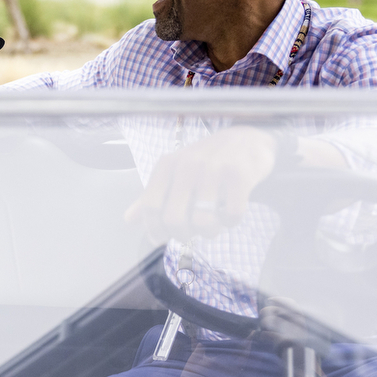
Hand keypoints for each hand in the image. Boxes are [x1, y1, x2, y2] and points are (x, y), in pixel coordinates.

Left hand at [125, 126, 275, 241]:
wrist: (247, 140)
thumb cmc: (206, 162)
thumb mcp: (175, 173)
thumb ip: (153, 196)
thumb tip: (129, 219)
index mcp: (167, 165)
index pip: (150, 206)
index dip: (155, 228)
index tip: (163, 237)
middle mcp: (187, 165)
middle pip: (173, 219)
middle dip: (183, 234)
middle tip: (192, 231)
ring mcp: (214, 169)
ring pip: (203, 221)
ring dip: (209, 232)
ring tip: (213, 224)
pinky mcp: (239, 175)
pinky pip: (231, 215)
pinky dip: (231, 222)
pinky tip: (230, 213)